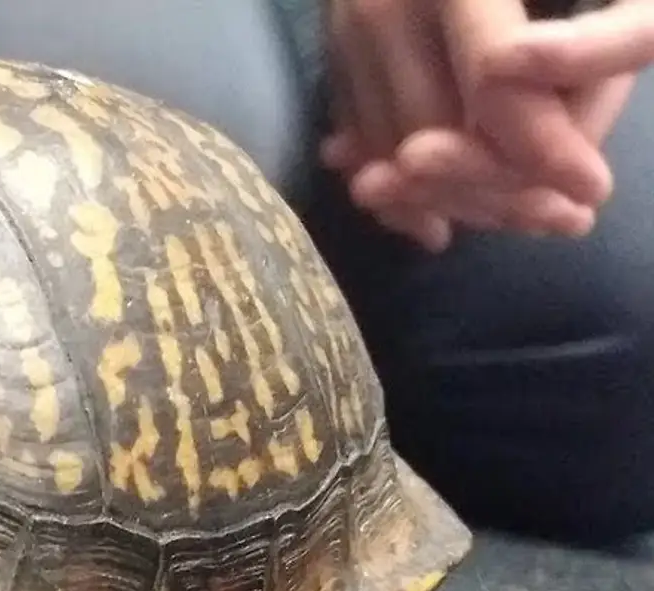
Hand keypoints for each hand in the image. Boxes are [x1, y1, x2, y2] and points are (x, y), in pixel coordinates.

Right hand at [320, 0, 630, 249]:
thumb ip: (607, 48)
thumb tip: (575, 171)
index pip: (496, 81)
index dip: (545, 145)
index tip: (594, 190)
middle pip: (433, 129)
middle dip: (496, 188)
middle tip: (561, 219)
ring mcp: (343, 22)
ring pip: (392, 143)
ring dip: (454, 198)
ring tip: (522, 221)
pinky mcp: (331, 41)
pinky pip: (362, 130)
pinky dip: (403, 182)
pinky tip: (438, 216)